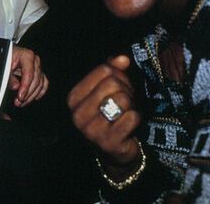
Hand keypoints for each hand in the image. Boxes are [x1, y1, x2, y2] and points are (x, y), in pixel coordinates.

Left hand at [9, 46, 48, 106]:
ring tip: (22, 102)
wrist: (8, 52)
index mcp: (27, 56)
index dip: (25, 87)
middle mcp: (35, 61)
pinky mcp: (38, 72)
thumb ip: (9, 76)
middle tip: (18, 102)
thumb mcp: (4, 65)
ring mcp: (38, 66)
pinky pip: (43, 83)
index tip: (20, 97)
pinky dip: (40, 91)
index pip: (29, 75)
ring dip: (32, 95)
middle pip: (36, 81)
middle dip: (27, 94)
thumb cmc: (6, 56)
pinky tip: (34, 98)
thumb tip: (16, 86)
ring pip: (40, 84)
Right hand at [67, 55, 140, 172]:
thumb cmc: (110, 114)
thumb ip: (113, 69)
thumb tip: (123, 58)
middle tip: (125, 102)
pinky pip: (132, 117)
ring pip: (123, 100)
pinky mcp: (108, 142)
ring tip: (126, 113)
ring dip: (131, 105)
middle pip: (113, 84)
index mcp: (73, 98)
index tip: (119, 86)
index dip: (118, 75)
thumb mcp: (107, 89)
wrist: (114, 150)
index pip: (104, 70)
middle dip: (126, 90)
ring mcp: (91, 130)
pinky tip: (128, 126)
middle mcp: (77, 114)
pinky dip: (136, 119)